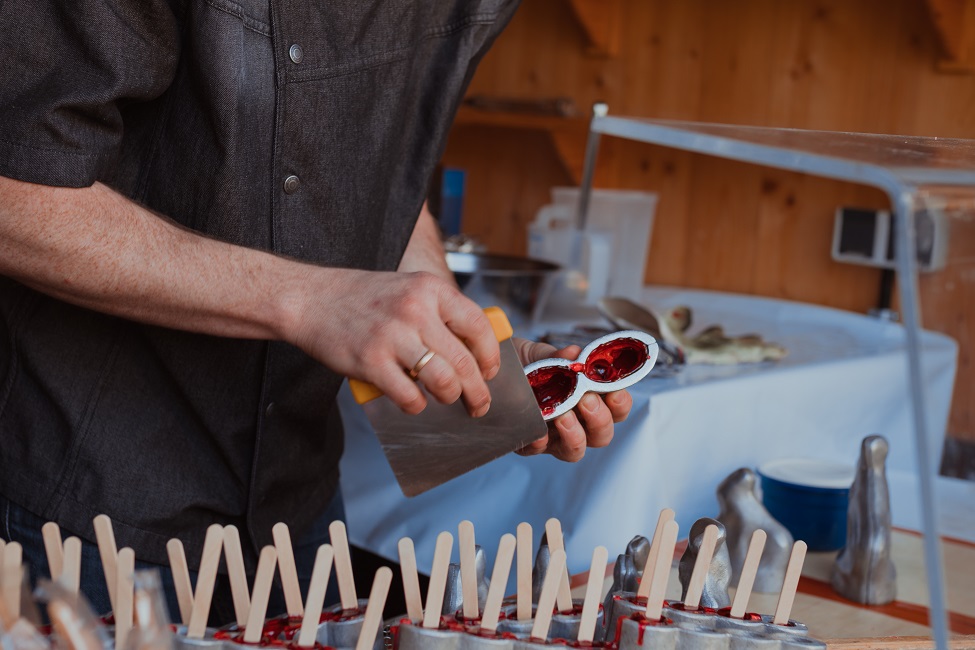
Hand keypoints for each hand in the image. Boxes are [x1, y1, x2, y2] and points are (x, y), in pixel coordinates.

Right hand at [288, 268, 500, 416]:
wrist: (311, 299)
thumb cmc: (362, 297)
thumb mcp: (408, 289)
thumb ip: (438, 313)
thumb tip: (471, 350)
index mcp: (429, 289)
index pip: (477, 326)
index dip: (489, 356)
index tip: (489, 372)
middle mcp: (414, 310)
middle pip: (464, 361)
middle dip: (477, 391)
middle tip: (479, 404)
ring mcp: (392, 337)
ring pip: (443, 381)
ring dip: (450, 397)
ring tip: (446, 398)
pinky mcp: (371, 362)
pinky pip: (409, 396)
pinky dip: (417, 405)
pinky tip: (414, 400)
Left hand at [512, 338, 632, 461]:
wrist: (493, 369)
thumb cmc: (525, 363)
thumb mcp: (541, 355)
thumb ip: (560, 357)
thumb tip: (575, 354)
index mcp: (588, 399)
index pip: (616, 409)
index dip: (620, 404)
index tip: (614, 392)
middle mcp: (576, 423)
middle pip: (601, 435)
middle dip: (599, 420)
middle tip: (586, 401)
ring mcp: (553, 437)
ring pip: (575, 451)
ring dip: (575, 436)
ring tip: (564, 417)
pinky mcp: (527, 444)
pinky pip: (538, 450)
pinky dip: (540, 442)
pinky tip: (538, 431)